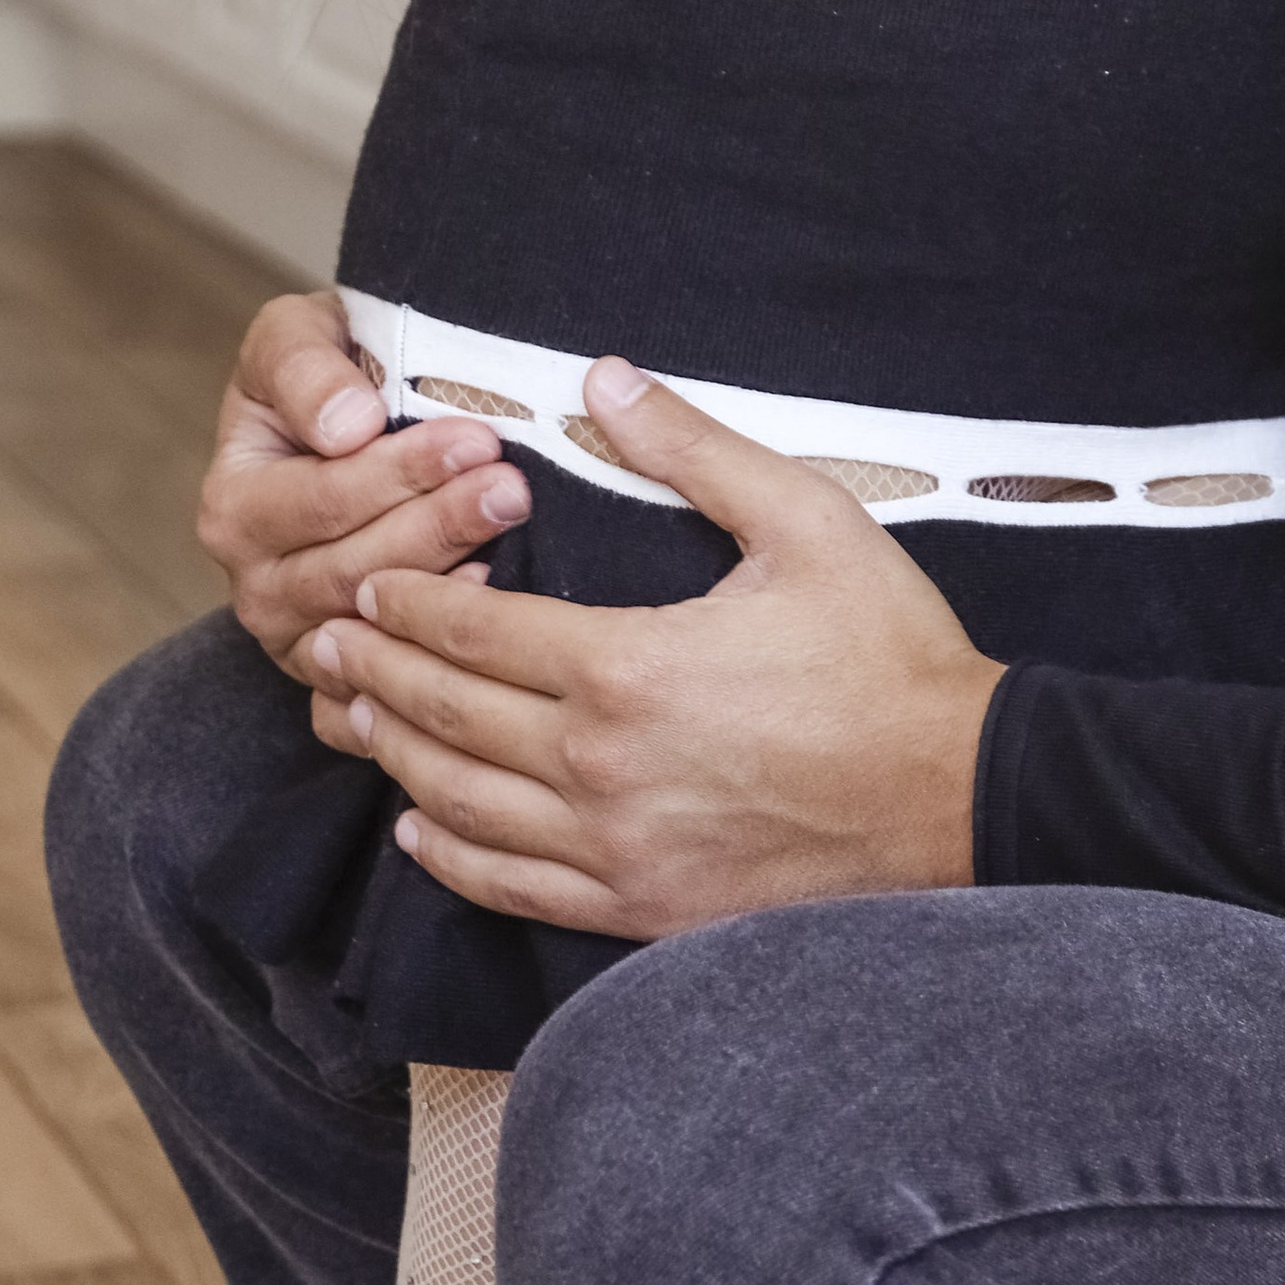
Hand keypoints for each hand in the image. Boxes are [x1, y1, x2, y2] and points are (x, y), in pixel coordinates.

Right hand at [196, 289, 530, 686]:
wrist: (339, 428)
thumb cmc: (323, 376)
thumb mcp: (295, 338)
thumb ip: (304, 367)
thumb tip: (346, 424)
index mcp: (235, 505)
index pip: (322, 499)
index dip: (400, 472)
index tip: (475, 438)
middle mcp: (256, 584)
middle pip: (352, 568)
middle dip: (438, 524)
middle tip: (512, 486)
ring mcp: (298, 637)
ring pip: (375, 621)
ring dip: (449, 574)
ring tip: (514, 523)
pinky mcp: (340, 675)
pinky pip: (384, 680)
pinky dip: (434, 646)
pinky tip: (490, 599)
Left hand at [306, 361, 1004, 936]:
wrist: (956, 796)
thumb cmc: (888, 654)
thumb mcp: (805, 520)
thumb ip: (692, 448)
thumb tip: (605, 377)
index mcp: (627, 665)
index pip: (477, 631)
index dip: (413, 604)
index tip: (373, 583)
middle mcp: (598, 767)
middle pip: (448, 715)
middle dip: (377, 672)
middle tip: (328, 643)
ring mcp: (613, 850)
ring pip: (460, 805)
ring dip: (396, 755)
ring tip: (353, 717)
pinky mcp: (638, 908)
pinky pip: (511, 887)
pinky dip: (449, 857)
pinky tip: (420, 829)